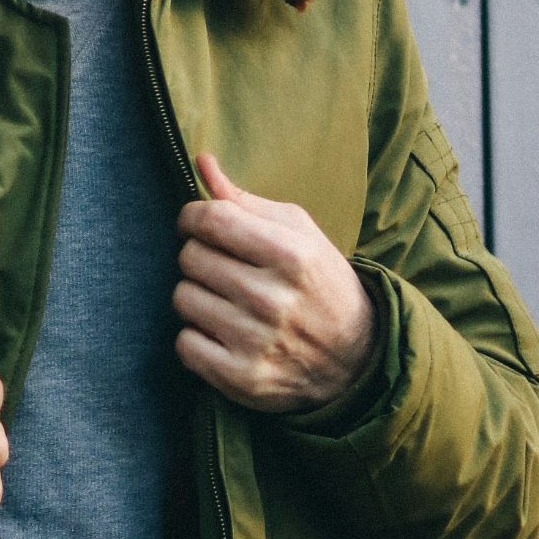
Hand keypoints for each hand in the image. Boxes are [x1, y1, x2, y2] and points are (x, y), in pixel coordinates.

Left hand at [172, 152, 374, 413]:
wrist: (355, 357)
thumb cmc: (317, 282)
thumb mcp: (297, 233)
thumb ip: (244, 200)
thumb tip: (201, 161)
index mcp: (291, 254)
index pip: (210, 219)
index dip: (192, 217)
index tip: (198, 224)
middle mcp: (273, 299)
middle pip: (191, 257)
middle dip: (200, 257)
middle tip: (224, 268)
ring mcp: (256, 341)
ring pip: (183, 298)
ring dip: (197, 296)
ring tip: (226, 301)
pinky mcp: (241, 377)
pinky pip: (184, 343)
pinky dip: (196, 337)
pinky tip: (223, 333)